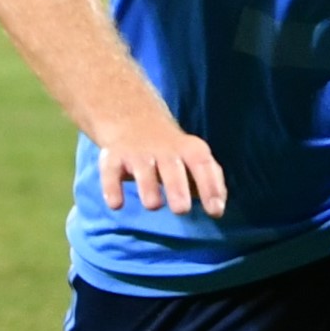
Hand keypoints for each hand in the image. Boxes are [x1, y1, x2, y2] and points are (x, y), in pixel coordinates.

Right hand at [92, 100, 227, 215]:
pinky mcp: (112, 158)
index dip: (211, 187)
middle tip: (181, 210)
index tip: (215, 212)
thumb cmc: (171, 151)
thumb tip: (218, 206)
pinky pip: (110, 172)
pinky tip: (116, 205)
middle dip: (177, 188)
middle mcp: (163, 150)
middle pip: (172, 167)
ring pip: (143, 169)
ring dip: (147, 188)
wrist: (131, 118)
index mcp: (188, 150)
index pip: (202, 164)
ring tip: (153, 206)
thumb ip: (211, 179)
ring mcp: (137, 153)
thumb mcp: (194, 157)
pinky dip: (111, 188)